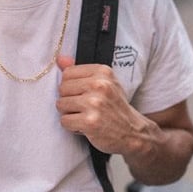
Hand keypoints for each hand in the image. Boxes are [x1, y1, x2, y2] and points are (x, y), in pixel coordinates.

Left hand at [56, 55, 192, 183]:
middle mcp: (99, 85)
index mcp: (102, 72)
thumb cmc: (115, 106)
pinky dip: (72, 126)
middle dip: (69, 100)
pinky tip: (85, 126)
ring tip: (85, 116)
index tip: (82, 93)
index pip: (67, 73)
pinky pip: (65, 121)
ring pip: (61, 105)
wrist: (133, 132)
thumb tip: (60, 59)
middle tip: (85, 107)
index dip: (70, 86)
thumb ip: (81, 71)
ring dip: (70, 114)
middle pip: (62, 89)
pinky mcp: (90, 122)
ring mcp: (95, 104)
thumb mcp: (104, 83)